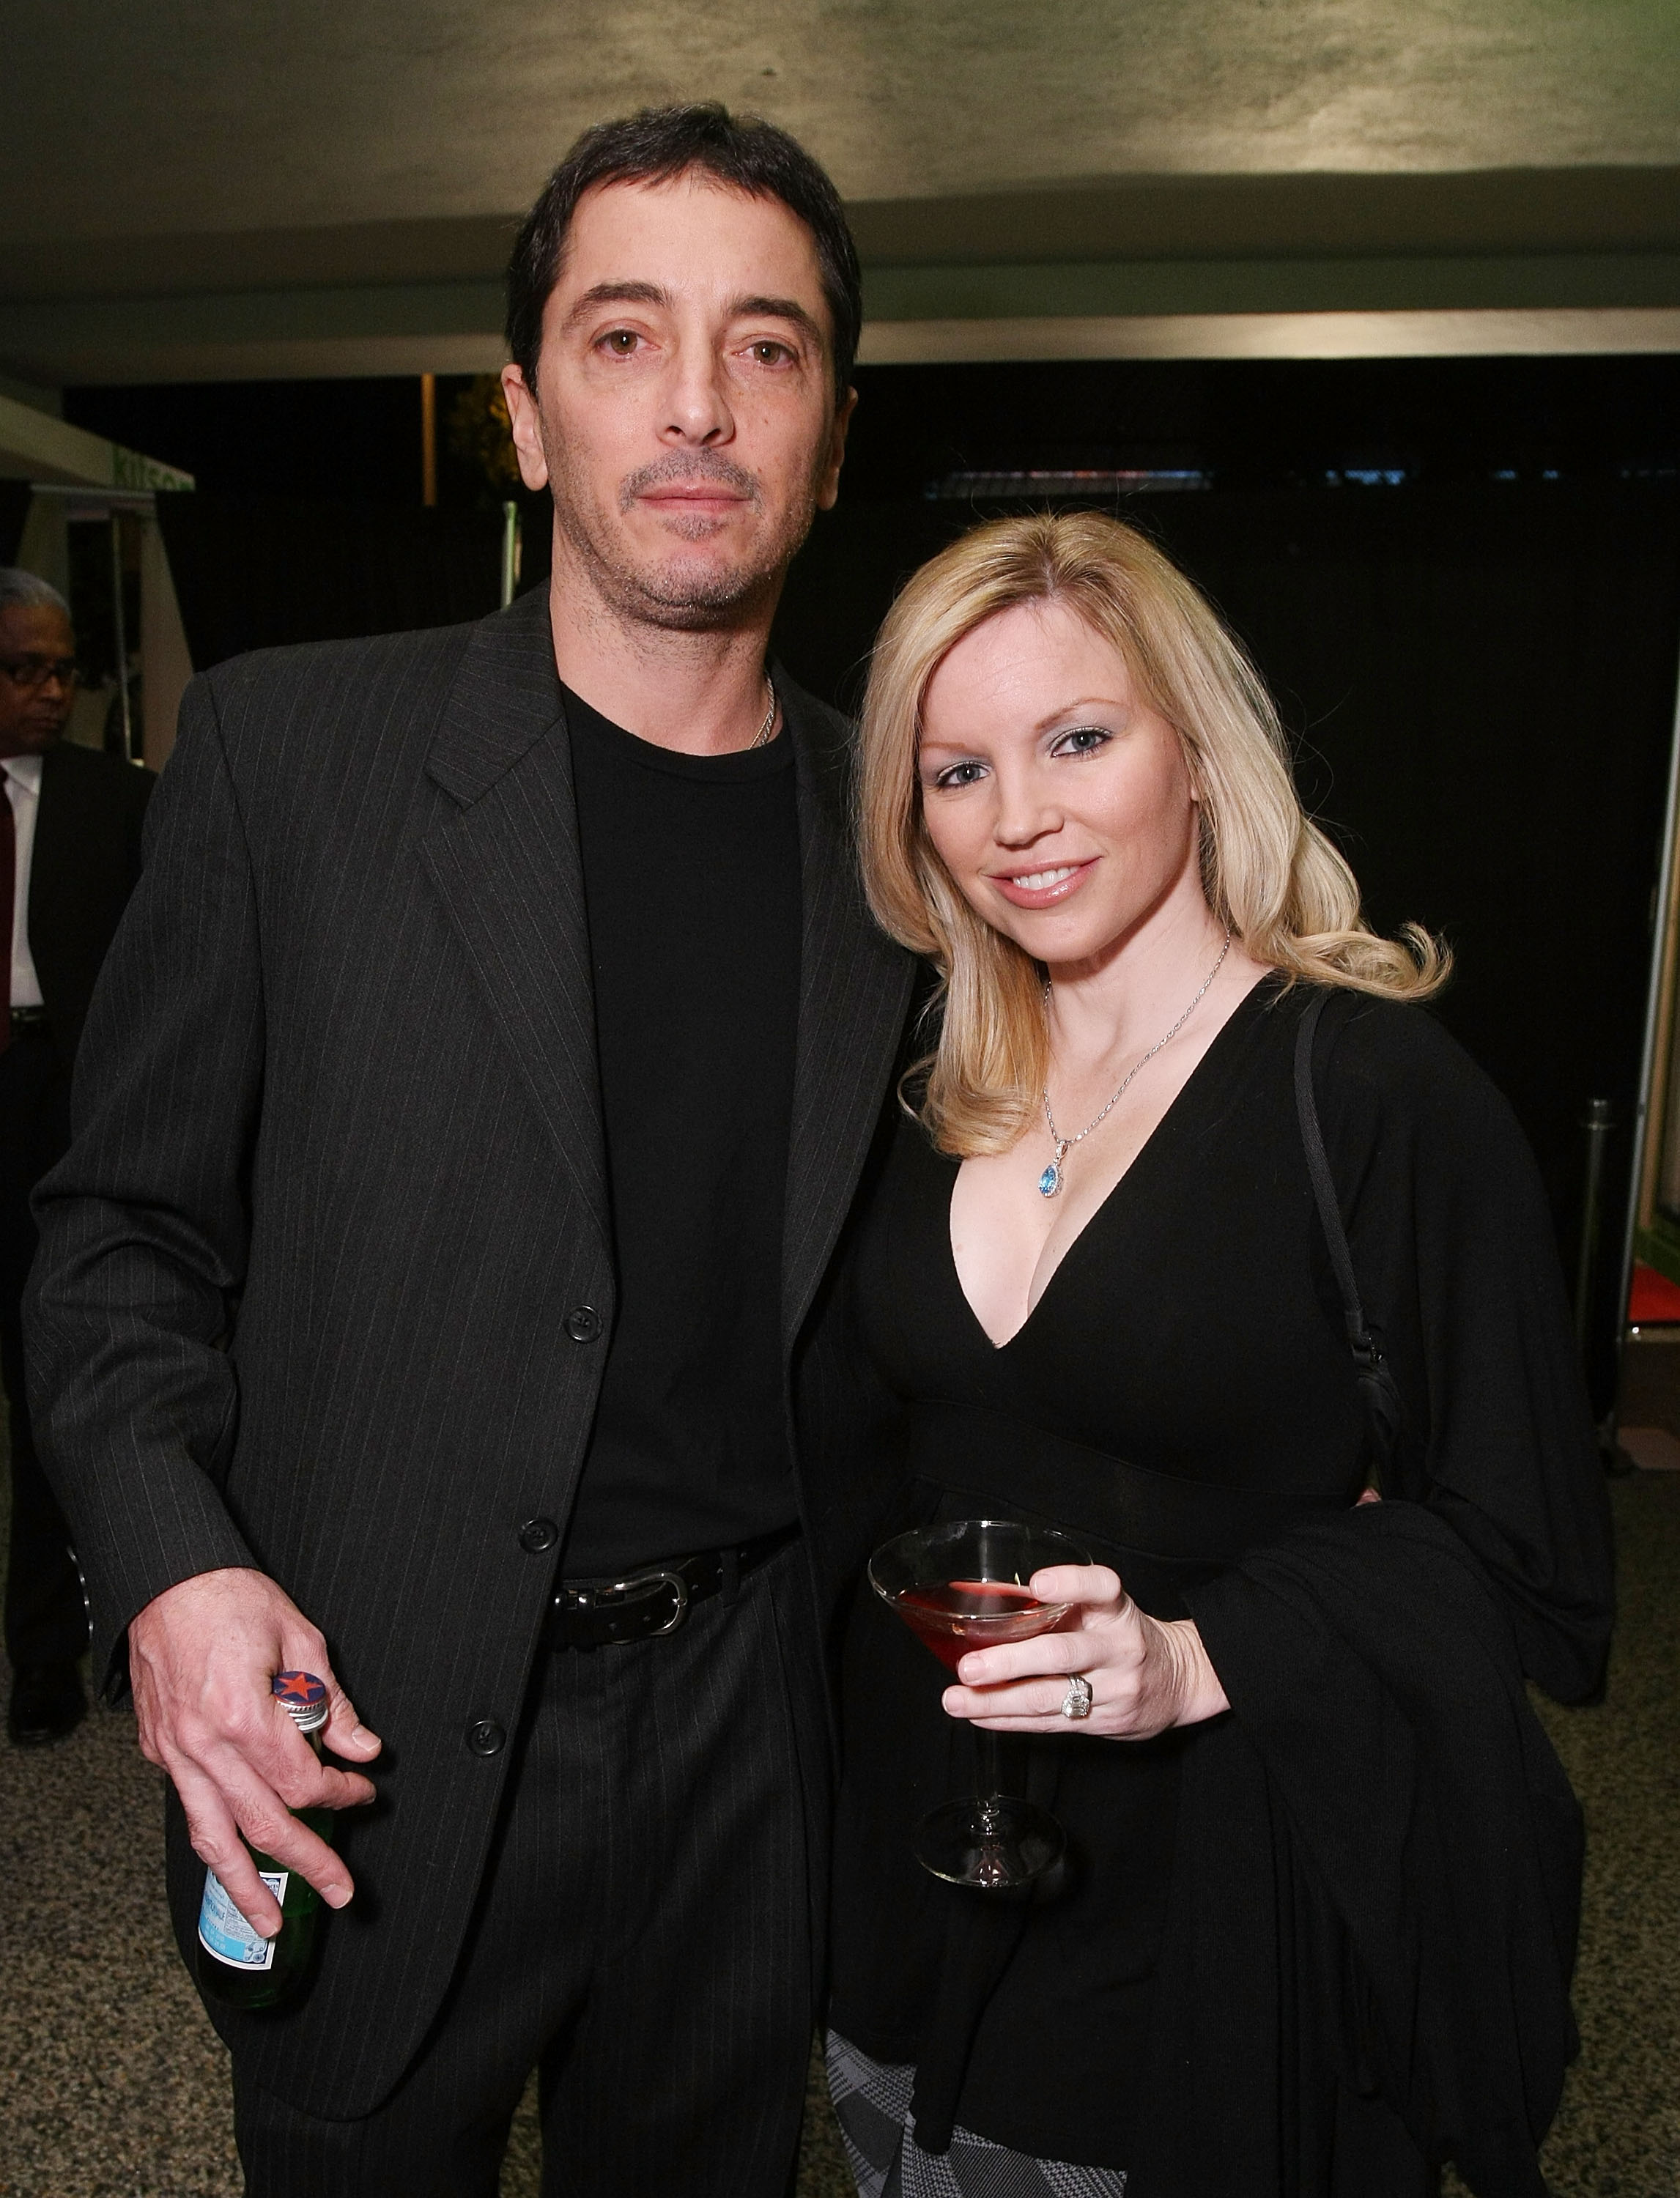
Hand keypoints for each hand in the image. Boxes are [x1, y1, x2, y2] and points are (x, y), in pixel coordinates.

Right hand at [128, 1567, 381, 1939]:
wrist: (165, 1581)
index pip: (301, 1781)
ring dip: (243, 1886)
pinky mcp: (159, 1753)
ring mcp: (175, 1754)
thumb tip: (363, 1749)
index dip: (340, 1793)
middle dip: (307, 1863)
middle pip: (262, 1824)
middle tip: (341, 1892)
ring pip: (212, 1837)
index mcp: (242, 1715)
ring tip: (268, 1924)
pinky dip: (214, 1842)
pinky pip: (191, 1810)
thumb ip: (332, 1703)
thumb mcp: (300, 1639)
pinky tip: (233, 1862)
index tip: (363, 1791)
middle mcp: (204, 1745)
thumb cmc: (231, 1599)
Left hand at [942, 1564, 1228, 1740]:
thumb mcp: (1106, 1609)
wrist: (1180, 1679)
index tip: (1037, 1583)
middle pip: (1062, 1653)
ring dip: (996, 1701)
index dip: (1070, 1582)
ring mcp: (1114, 1688)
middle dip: (1010, 1663)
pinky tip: (979, 1714)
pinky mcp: (1106, 1721)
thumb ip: (1062, 1604)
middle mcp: (1118, 1647)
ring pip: (1049, 1697)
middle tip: (968, 1667)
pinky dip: (1009, 1720)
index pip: (1101, 1587)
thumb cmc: (1124, 1635)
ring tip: (956, 1700)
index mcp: (1117, 1609)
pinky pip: (1050, 1723)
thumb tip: (991, 1599)